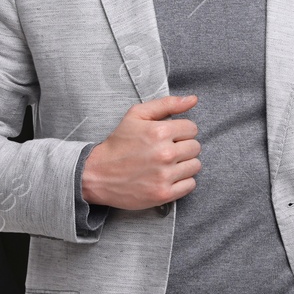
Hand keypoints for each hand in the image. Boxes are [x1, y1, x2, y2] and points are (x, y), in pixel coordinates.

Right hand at [82, 94, 199, 209]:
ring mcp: (164, 176)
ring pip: (195, 166)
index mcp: (160, 131)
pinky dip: (182, 181)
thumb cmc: (119, 143)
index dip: (181, 131)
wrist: (98, 174)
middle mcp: (165, 154)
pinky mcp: (164, 194)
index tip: (169, 137)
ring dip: (185, 164)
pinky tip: (168, 177)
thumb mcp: (137, 115)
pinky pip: (190, 185)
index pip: (192, 129)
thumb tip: (194, 99)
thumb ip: (167, 104)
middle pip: (195, 147)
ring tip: (167, 164)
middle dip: (183, 147)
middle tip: (166, 150)